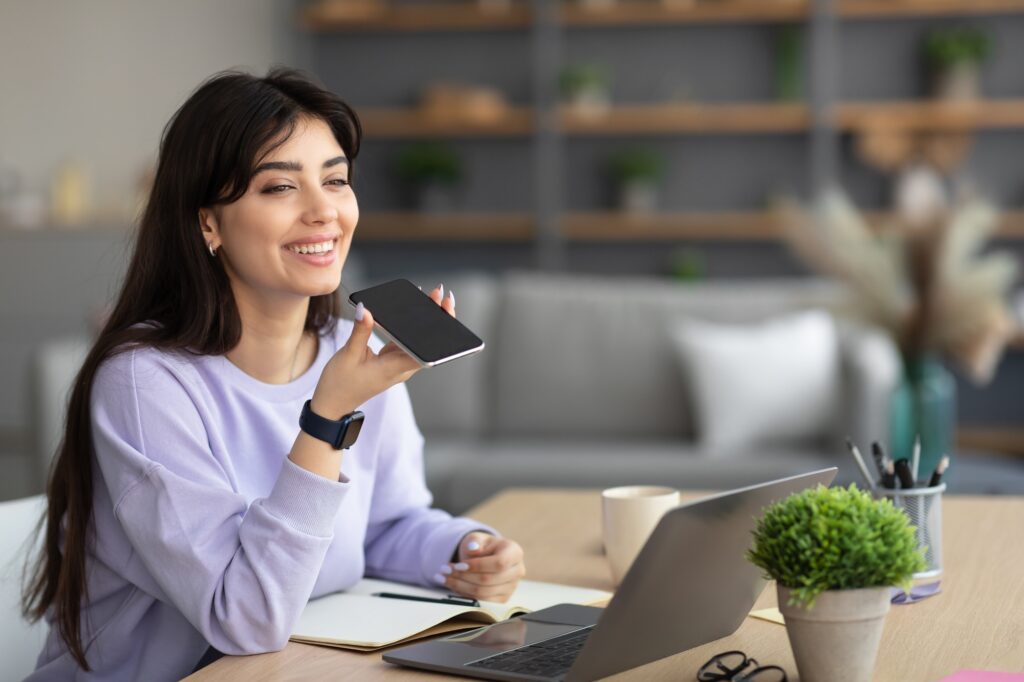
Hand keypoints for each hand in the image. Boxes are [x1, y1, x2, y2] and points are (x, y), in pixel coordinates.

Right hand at [311, 284, 452, 417]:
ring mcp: (397, 364)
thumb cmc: (340, 384)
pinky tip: (410, 310)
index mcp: (395, 369)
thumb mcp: (349, 355)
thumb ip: (360, 331)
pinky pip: (404, 341)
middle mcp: (401, 367)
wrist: (332, 402)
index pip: (426, 351)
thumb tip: (366, 309)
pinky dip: (408, 326)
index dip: (438, 332)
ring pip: (416, 341)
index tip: (444, 312)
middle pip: (425, 343)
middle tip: (439, 294)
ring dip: (423, 320)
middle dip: (435, 318)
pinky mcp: (391, 360)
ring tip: (430, 296)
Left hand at [439, 532, 525, 602]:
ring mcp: (511, 587)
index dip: (477, 566)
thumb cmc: (482, 546)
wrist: (486, 557)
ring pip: (483, 593)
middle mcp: (518, 571)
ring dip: (460, 586)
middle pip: (489, 580)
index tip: (458, 565)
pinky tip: (452, 586)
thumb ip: (474, 541)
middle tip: (444, 570)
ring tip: (444, 577)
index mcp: (515, 552)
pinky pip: (481, 602)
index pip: (499, 563)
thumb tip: (473, 549)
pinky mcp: (502, 600)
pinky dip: (464, 594)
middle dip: (463, 577)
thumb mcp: (477, 539)